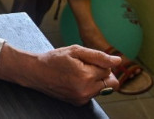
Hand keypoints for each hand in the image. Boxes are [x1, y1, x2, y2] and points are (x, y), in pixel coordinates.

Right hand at [0, 44, 120, 105]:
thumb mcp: (75, 51)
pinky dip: (88, 87)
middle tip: (87, 67)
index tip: (87, 60)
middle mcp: (85, 90)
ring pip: (102, 89)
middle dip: (103, 74)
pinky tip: (74, 80)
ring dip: (95, 81)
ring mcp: (82, 98)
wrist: (35, 72)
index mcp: (86, 76)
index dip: (100, 62)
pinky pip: (92, 94)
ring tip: (78, 73)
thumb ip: (98, 56)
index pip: (109, 70)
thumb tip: (118, 61)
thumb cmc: (53, 59)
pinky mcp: (78, 103)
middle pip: (110, 83)